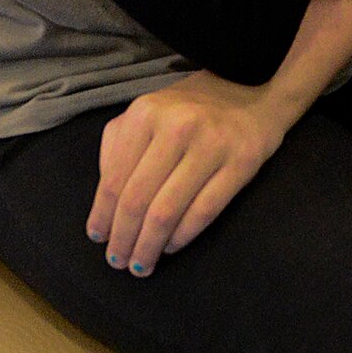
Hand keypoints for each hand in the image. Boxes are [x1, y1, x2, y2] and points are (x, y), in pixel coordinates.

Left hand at [86, 73, 287, 275]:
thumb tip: (104, 206)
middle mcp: (177, 127)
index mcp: (146, 114)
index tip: (98, 238)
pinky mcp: (241, 163)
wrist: (253, 89)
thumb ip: (118, 148)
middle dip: (124, 239)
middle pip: (138, 200)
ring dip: (149, 246)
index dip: (102, 216)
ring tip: (142, 263)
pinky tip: (170, 246)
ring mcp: (212, 145)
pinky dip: (182, 237)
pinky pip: (204, 211)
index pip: (114, 180)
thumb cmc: (190, 108)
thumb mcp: (146, 114)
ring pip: (168, 212)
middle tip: (118, 261)